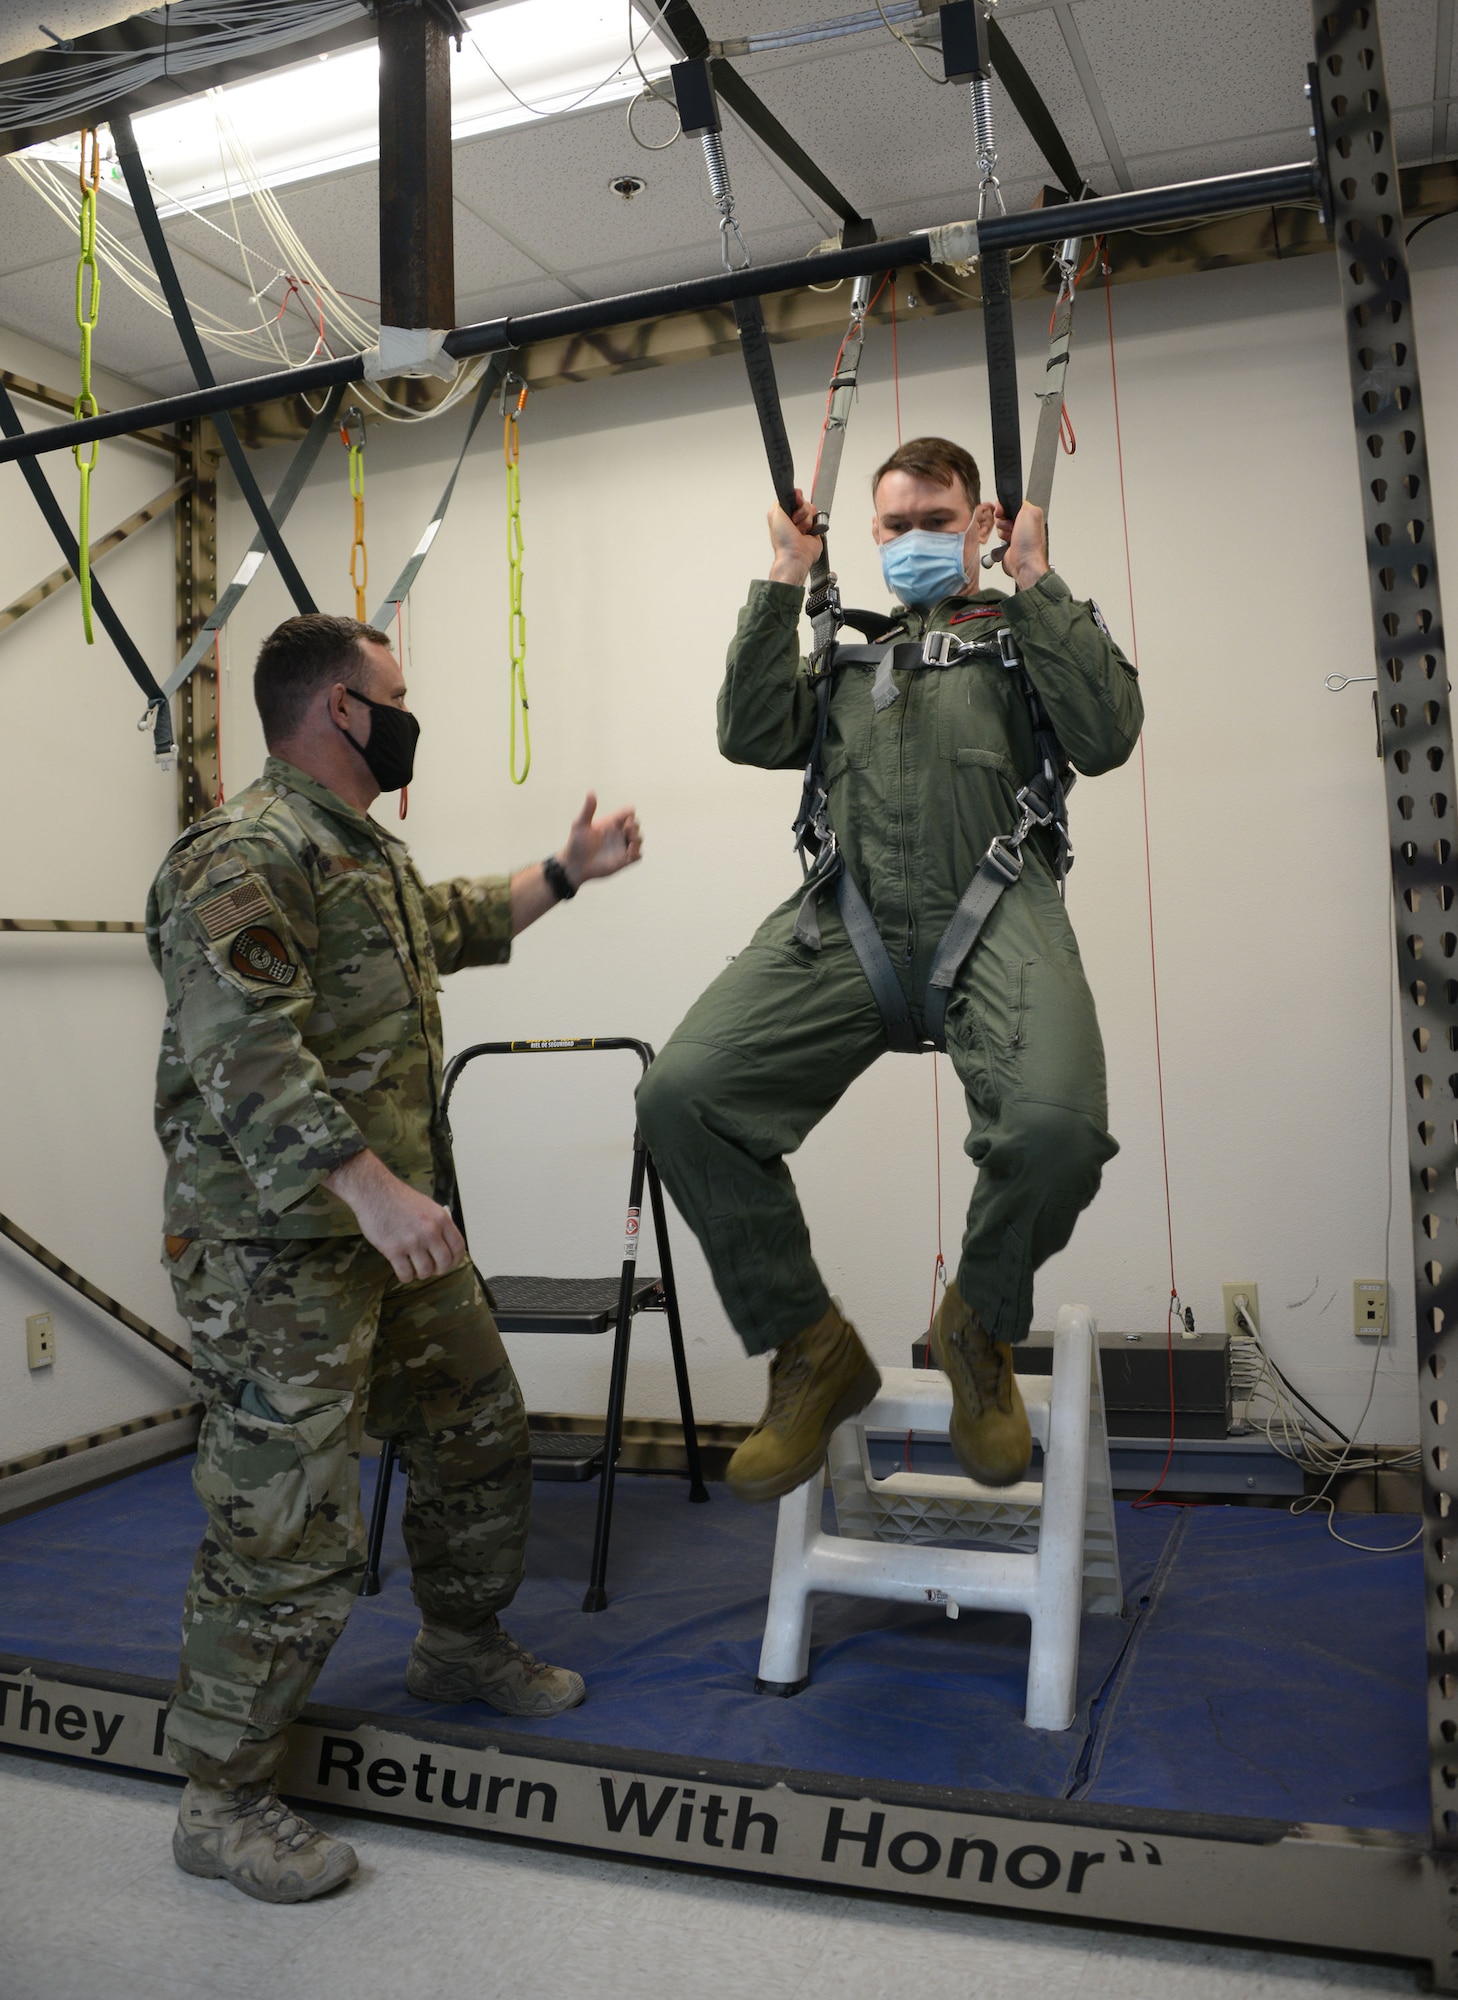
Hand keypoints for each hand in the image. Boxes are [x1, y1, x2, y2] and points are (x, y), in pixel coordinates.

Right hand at [325, 1150, 464, 1283]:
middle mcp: (429, 1231)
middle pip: (444, 1263)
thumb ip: (438, 1225)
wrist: (375, 1192)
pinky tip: (403, 1269)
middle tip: (431, 1267)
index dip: (456, 1260)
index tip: (450, 1263)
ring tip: (415, 1266)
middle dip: (439, 1269)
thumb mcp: (428, 1206)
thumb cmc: (400, 1199)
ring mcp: (412, 1242)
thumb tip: (445, 1244)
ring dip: (421, 1273)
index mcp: (441, 1219)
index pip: (458, 1247)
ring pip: (425, 1271)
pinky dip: (406, 1276)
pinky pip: (406, 1274)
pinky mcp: (393, 1250)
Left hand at [559, 792, 642, 884]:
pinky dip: (636, 853)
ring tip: (630, 843)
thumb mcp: (581, 824)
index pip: (629, 813)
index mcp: (611, 822)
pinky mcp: (624, 860)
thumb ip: (588, 809)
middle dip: (635, 826)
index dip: (630, 815)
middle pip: (636, 824)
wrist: (575, 864)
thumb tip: (591, 791)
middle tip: (628, 831)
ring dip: (638, 839)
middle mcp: (618, 833)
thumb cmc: (576, 843)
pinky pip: (638, 855)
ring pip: (639, 839)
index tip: (625, 821)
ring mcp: (622, 846)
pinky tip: (628, 855)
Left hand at [767, 486, 822, 587]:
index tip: (796, 502)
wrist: (795, 554)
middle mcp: (794, 518)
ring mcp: (805, 523)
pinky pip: (819, 519)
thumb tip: (790, 494)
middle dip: (801, 511)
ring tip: (800, 530)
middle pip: (804, 502)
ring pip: (812, 510)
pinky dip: (815, 524)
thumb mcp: (774, 514)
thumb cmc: (783, 541)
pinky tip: (808, 532)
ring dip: (806, 520)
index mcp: (784, 513)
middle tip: (794, 522)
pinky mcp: (815, 529)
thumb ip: (780, 500)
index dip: (796, 499)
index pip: (794, 497)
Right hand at [992, 501, 1048, 588]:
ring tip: (1011, 536)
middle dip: (1003, 519)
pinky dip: (1000, 538)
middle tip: (1011, 526)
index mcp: (1030, 514)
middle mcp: (1024, 523)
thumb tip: (1012, 502)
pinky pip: (999, 535)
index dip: (1005, 506)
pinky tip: (1008, 542)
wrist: (1024, 563)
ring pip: (1000, 524)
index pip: (1013, 503)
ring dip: (1002, 530)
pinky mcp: (1008, 542)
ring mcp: (1016, 533)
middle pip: (1004, 513)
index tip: (1002, 510)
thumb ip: (1022, 502)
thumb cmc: (1030, 543)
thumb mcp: (1030, 513)